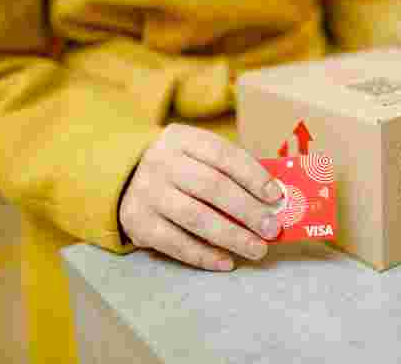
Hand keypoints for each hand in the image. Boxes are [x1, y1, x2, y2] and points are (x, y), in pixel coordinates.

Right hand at [119, 124, 284, 271]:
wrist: (124, 177)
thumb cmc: (179, 167)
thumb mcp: (197, 154)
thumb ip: (230, 171)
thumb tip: (271, 200)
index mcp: (182, 139)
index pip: (223, 154)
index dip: (252, 176)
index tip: (276, 196)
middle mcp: (162, 162)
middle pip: (211, 187)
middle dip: (247, 210)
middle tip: (272, 229)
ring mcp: (147, 193)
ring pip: (195, 217)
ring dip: (231, 236)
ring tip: (257, 249)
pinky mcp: (138, 222)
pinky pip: (175, 243)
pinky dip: (204, 255)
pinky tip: (226, 262)